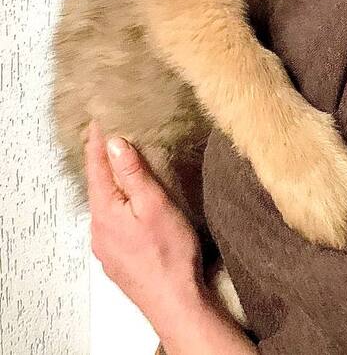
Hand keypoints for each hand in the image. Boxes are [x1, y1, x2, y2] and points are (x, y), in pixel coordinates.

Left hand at [84, 121, 204, 336]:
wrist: (175, 302)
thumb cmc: (169, 254)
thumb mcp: (154, 204)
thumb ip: (132, 173)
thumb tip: (114, 144)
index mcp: (106, 212)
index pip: (96, 167)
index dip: (96, 142)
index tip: (96, 121)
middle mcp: (99, 230)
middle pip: (98, 186)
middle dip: (103, 162)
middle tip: (108, 137)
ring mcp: (106, 248)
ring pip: (106, 206)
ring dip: (113, 185)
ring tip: (122, 167)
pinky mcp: (118, 259)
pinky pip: (113, 223)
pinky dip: (119, 206)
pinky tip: (132, 206)